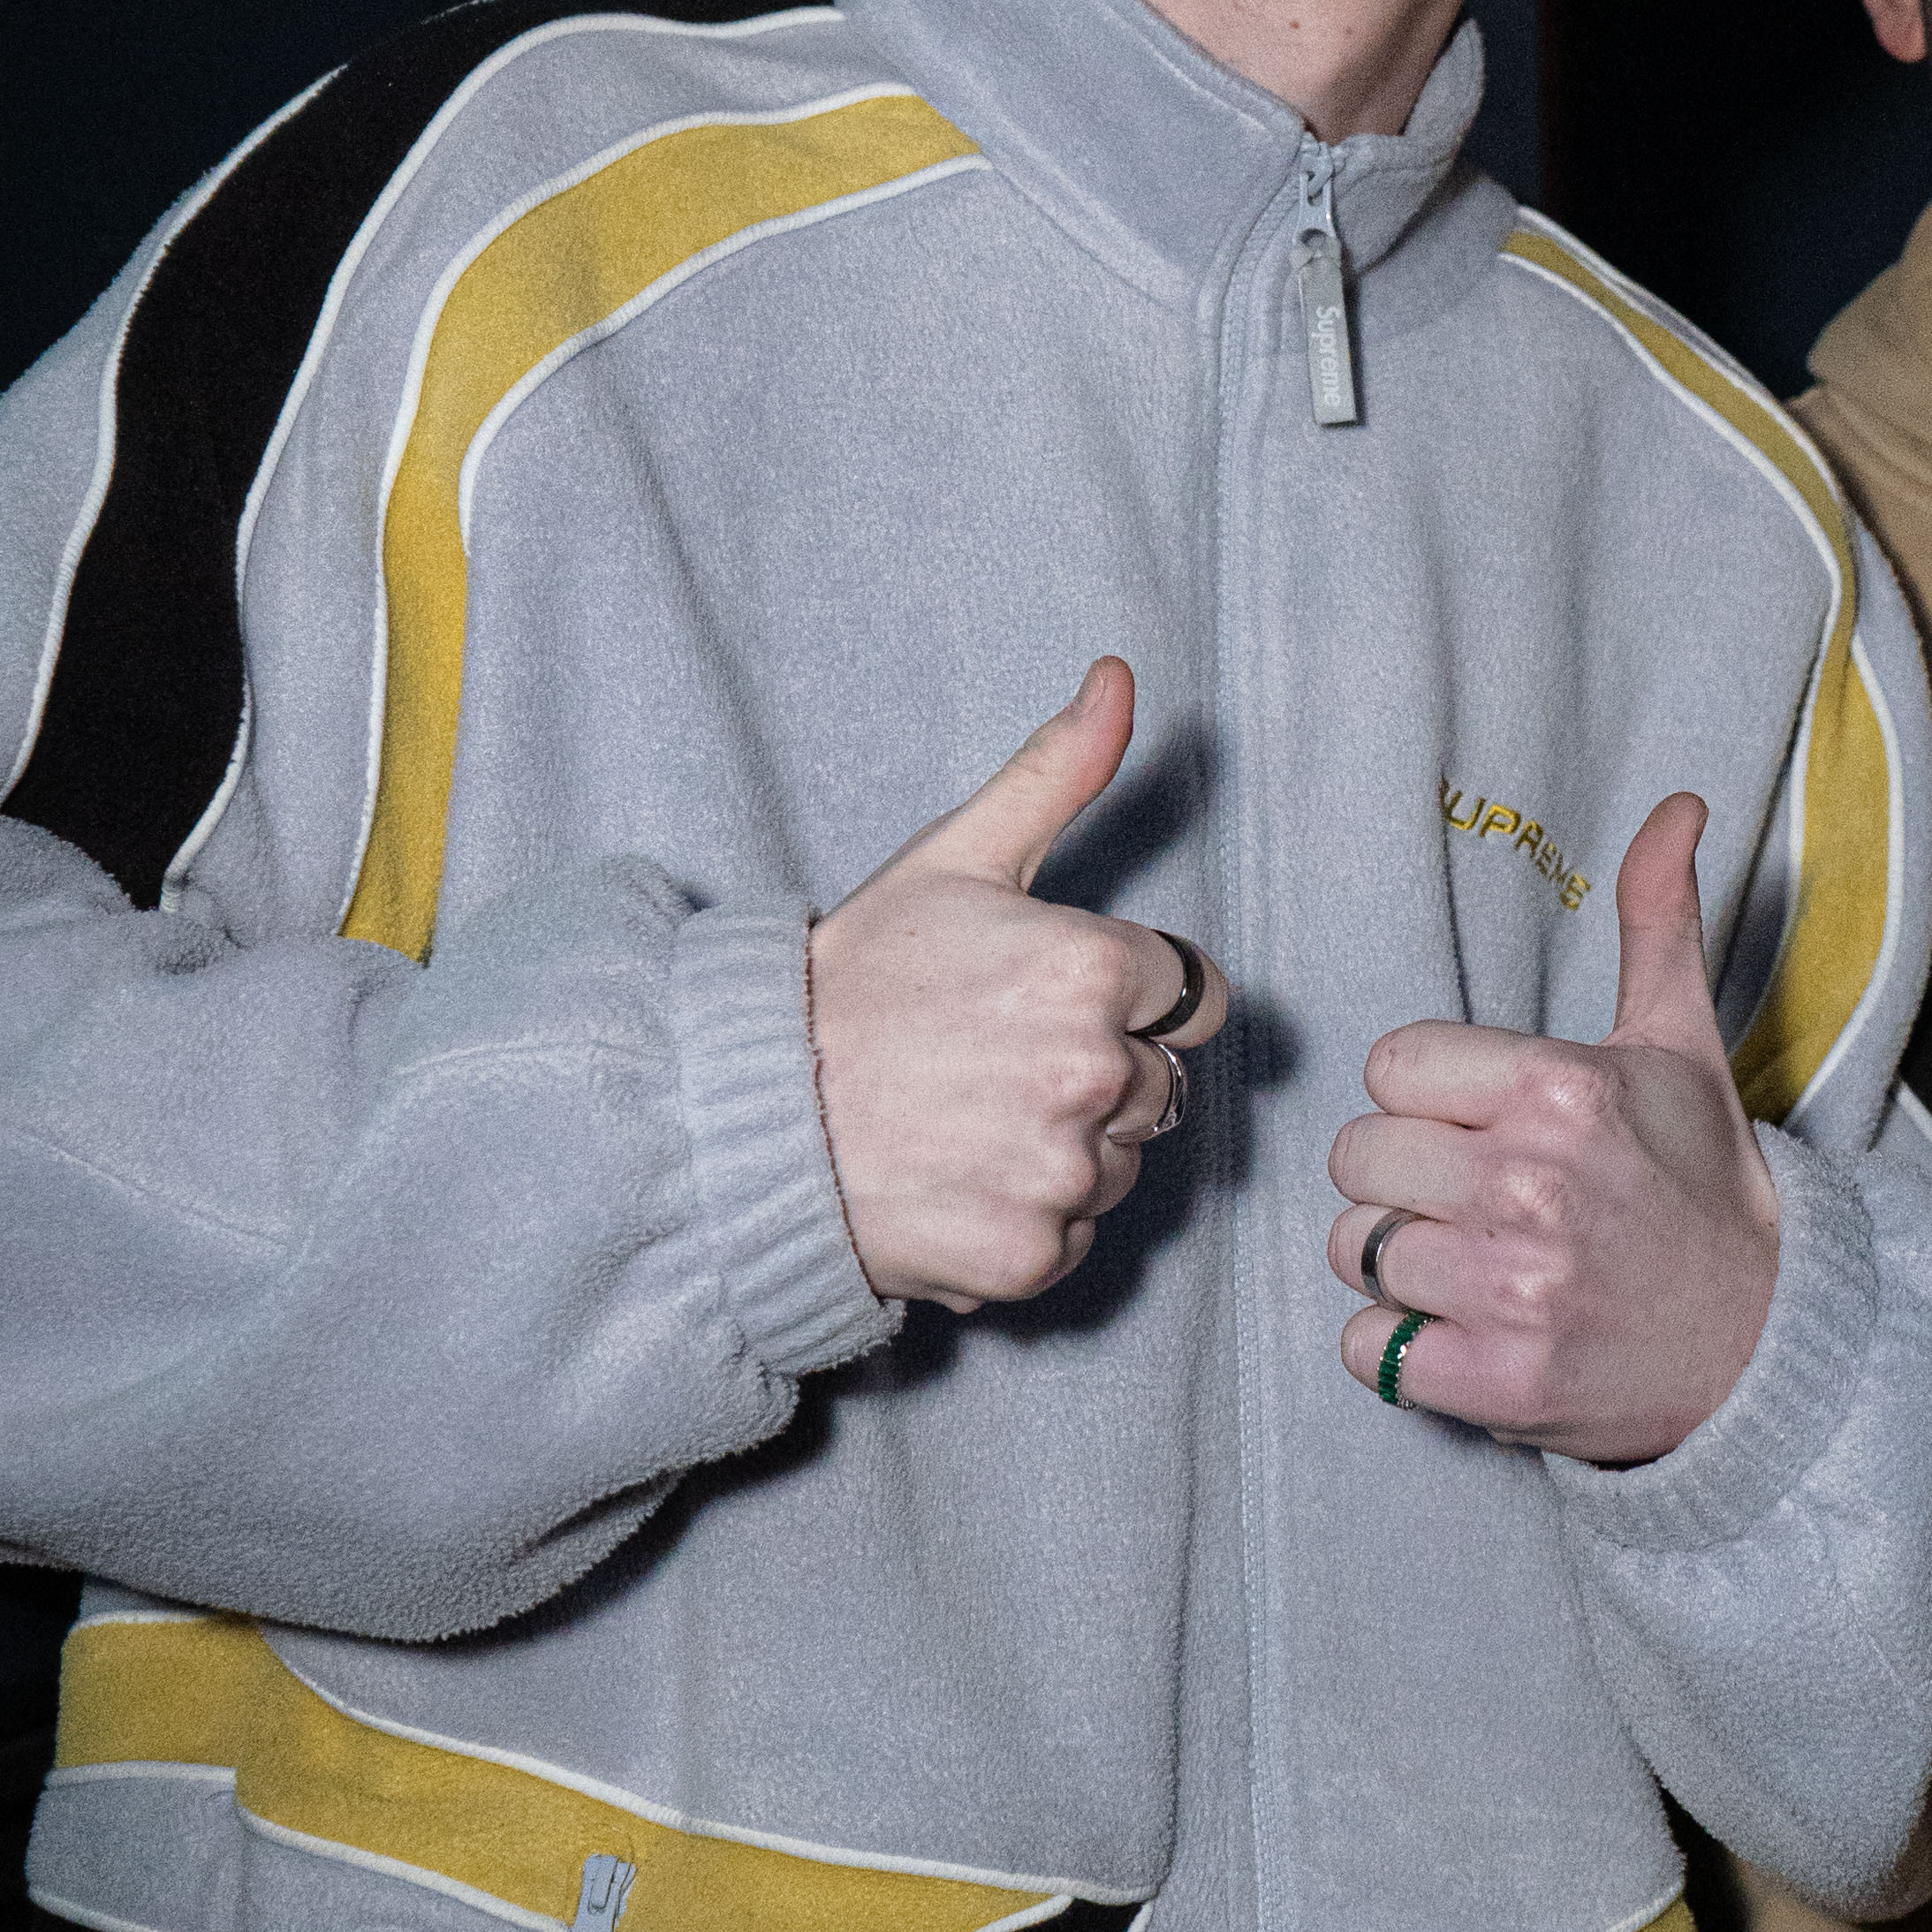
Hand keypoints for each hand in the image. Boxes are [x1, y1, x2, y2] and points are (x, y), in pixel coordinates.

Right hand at [806, 659, 1230, 1311]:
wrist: (742, 1112)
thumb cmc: (853, 979)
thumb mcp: (955, 859)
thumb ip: (1057, 771)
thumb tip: (1120, 676)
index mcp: (1092, 970)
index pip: (1190, 994)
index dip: (1126, 994)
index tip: (1043, 999)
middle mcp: (1094, 1073)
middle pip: (1160, 1084)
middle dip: (1096, 1073)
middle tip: (989, 1061)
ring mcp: (1061, 1172)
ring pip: (1119, 1165)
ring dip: (1064, 1150)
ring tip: (965, 1120)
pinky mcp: (1029, 1255)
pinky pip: (1071, 1238)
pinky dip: (1023, 1219)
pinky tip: (952, 1179)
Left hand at [1323, 793, 1780, 1466]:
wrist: (1765, 1346)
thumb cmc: (1701, 1188)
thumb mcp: (1682, 1046)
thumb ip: (1658, 920)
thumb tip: (1678, 805)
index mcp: (1563, 1088)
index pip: (1390, 1067)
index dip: (1429, 1099)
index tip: (1485, 1127)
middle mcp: (1532, 1186)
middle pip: (1357, 1158)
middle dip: (1406, 1179)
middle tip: (1480, 1201)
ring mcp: (1513, 1291)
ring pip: (1353, 1251)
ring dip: (1400, 1264)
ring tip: (1477, 1265)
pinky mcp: (1495, 1382)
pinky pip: (1365, 1347)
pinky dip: (1402, 1347)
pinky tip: (1468, 1329)